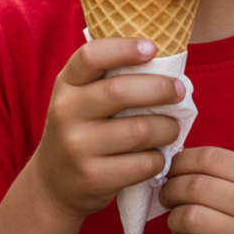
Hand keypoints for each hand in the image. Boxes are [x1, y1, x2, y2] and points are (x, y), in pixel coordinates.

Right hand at [30, 38, 184, 219]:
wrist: (53, 185)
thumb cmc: (81, 131)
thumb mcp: (80, 100)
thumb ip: (107, 80)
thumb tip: (163, 63)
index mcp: (65, 85)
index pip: (90, 56)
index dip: (124, 48)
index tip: (153, 48)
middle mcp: (66, 113)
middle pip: (120, 91)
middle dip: (160, 88)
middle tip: (180, 91)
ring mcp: (77, 147)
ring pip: (139, 130)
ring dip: (167, 128)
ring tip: (172, 128)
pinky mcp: (93, 178)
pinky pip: (142, 164)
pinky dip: (159, 159)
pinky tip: (157, 156)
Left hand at [160, 147, 233, 233]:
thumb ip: (229, 177)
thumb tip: (176, 166)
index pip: (210, 157)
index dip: (180, 162)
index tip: (172, 172)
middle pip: (194, 185)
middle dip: (170, 190)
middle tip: (167, 199)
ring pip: (189, 217)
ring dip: (173, 220)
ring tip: (178, 225)